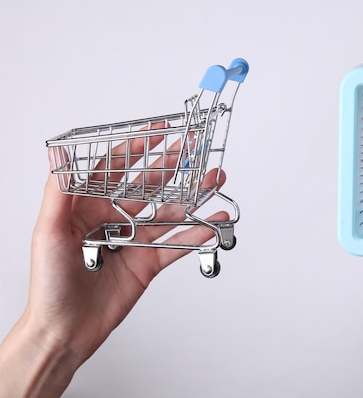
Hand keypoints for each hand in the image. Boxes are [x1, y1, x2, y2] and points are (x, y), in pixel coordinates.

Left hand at [0, 147, 226, 397]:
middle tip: (195, 149)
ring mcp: (134, 241)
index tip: (158, 132)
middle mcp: (114, 220)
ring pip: (170, 212)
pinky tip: (213, 222)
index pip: (116, 169)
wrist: (64, 330)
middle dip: (174, 166)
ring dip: (194, 196)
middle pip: (150, 185)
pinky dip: (197, 234)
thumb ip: (59, 192)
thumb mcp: (48, 232)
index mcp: (88, 207)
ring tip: (215, 180)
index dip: (137, 148)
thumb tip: (58, 154)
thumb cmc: (48, 283)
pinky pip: (177, 245)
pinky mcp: (148, 263)